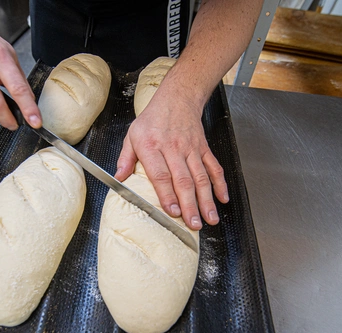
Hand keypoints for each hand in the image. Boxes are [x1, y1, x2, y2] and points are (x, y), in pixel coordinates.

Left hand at [115, 92, 228, 229]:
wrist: (177, 98)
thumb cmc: (152, 119)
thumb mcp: (132, 135)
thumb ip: (126, 158)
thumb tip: (118, 178)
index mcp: (152, 147)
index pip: (161, 175)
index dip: (168, 195)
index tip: (173, 212)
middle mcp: (174, 149)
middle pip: (184, 181)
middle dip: (190, 205)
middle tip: (194, 224)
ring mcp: (191, 149)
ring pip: (201, 177)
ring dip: (207, 200)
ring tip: (210, 219)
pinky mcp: (204, 148)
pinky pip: (214, 167)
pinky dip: (220, 184)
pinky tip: (223, 199)